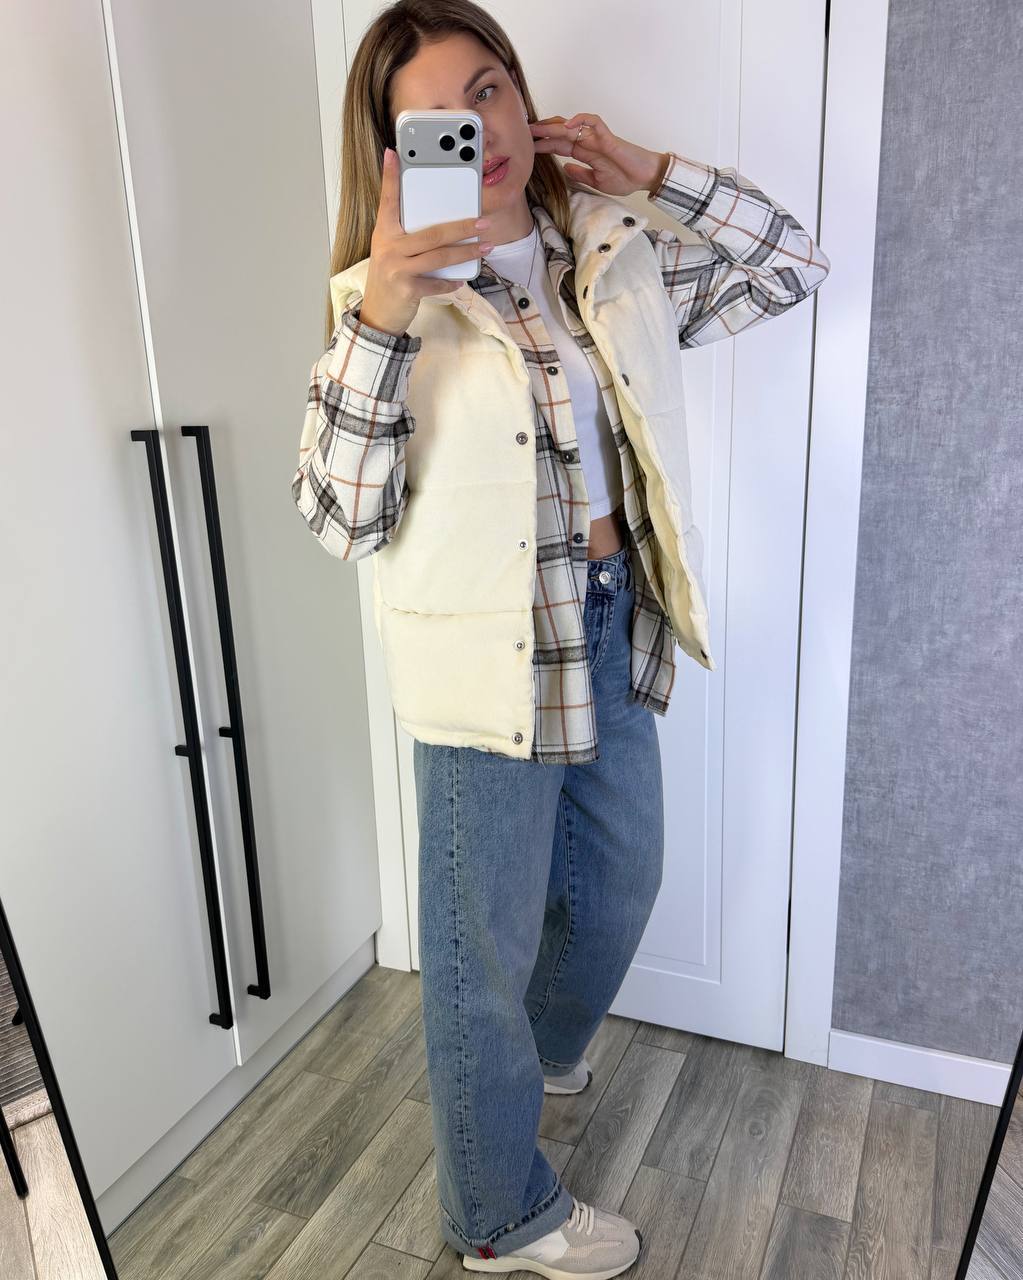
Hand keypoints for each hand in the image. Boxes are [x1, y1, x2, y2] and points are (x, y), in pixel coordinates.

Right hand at [361, 147, 494, 334]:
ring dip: (466, 253)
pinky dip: (452, 281)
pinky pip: (437, 282)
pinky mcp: (407, 288)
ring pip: (440, 256)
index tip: (394, 153)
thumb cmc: (390, 277)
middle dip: (462, 227)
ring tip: (485, 248)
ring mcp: (397, 268)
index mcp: (384, 233)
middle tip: (483, 223)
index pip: (388, 200)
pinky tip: (461, 279)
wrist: (378, 314)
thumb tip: (443, 224)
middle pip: (432, 232)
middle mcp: (388, 247)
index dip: (390, 176)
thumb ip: (408, 235)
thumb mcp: (392, 251)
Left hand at [529, 113, 667, 196]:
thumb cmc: (625, 178)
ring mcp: (597, 138)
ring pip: (572, 126)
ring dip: (553, 125)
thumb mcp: (596, 182)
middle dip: (543, 132)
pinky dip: (580, 120)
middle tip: (524, 132)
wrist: (644, 177)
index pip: (559, 146)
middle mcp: (588, 143)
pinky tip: (567, 125)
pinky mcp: (608, 136)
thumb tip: (564, 168)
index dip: (544, 145)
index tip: (528, 146)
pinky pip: (593, 121)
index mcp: (585, 153)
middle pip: (561, 133)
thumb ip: (580, 174)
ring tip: (537, 127)